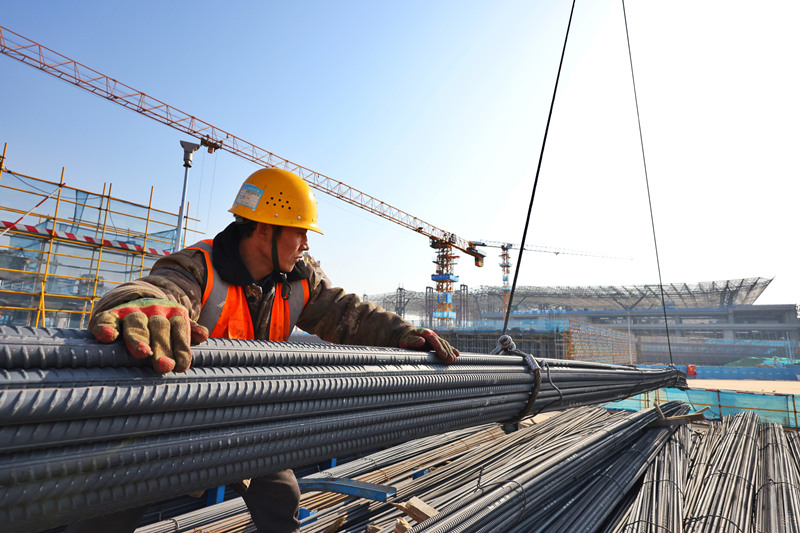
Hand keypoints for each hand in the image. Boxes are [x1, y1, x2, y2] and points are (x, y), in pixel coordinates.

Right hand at [89, 298, 208, 372]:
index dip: (181, 348)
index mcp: (172, 314)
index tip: (181, 366)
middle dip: (162, 347)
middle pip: (159, 328)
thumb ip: (188, 331)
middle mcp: (152, 310)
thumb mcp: (176, 325)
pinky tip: (106, 336)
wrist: (133, 298)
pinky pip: (107, 320)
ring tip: (142, 352)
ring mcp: (130, 312)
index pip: (179, 330)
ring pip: (135, 324)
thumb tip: (203, 335)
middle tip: (165, 366)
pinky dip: (105, 327)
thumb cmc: (159, 324)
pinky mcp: (109, 315)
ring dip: (138, 338)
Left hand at [399, 328, 458, 362]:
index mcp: (424, 333)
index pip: (434, 340)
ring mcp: (435, 338)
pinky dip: (451, 349)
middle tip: (451, 360)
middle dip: (446, 351)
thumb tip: (422, 341)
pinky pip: (445, 346)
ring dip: (450, 352)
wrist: (406, 334)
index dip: (439, 348)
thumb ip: (413, 340)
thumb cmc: (405, 339)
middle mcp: (432, 335)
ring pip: (444, 345)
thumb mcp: (406, 339)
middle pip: (441, 343)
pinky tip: (457, 354)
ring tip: (453, 360)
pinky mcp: (436, 343)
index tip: (443, 356)